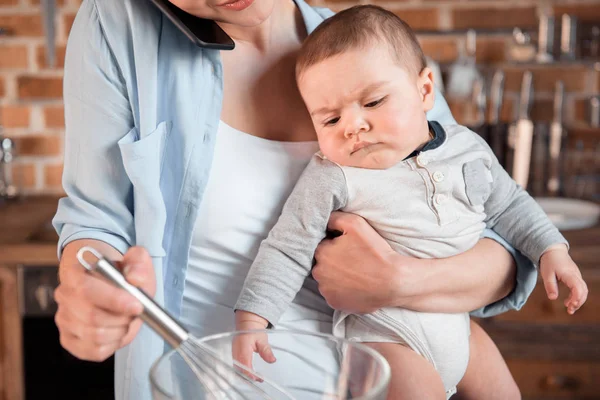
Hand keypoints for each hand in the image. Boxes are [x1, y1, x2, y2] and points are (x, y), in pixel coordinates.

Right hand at [54, 243, 155, 360]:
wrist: (114, 285)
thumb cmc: (123, 273)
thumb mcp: (136, 260)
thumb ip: (138, 263)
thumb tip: (135, 278)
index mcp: (75, 273)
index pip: (86, 290)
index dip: (114, 300)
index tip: (137, 305)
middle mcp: (65, 296)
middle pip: (92, 317)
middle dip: (122, 318)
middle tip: (134, 311)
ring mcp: (64, 320)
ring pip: (96, 336)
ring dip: (120, 331)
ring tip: (125, 319)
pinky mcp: (69, 340)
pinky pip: (95, 351)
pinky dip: (113, 344)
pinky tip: (117, 330)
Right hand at [233, 311, 274, 380]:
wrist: (247, 323)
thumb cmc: (253, 330)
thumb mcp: (262, 339)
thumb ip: (266, 351)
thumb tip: (272, 360)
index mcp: (242, 347)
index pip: (245, 364)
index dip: (250, 373)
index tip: (258, 378)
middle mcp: (236, 351)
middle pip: (239, 368)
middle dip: (248, 376)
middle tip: (259, 379)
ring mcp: (233, 352)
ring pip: (237, 368)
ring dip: (245, 374)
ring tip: (256, 377)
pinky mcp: (234, 354)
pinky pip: (236, 365)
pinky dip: (242, 370)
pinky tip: (249, 372)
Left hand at [312, 211, 409, 313]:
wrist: (393, 281)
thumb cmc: (375, 251)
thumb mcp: (355, 224)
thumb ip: (334, 218)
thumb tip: (323, 220)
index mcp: (322, 252)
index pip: (322, 245)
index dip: (336, 244)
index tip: (349, 247)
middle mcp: (319, 272)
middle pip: (322, 262)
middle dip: (333, 260)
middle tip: (353, 259)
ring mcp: (326, 290)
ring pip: (326, 279)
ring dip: (335, 275)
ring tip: (355, 272)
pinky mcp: (334, 303)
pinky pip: (333, 294)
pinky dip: (341, 290)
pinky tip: (355, 285)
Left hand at [539, 245, 587, 313]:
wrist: (553, 251)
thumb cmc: (549, 262)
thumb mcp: (546, 274)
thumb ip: (550, 286)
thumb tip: (553, 298)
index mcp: (569, 274)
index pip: (578, 287)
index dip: (577, 297)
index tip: (571, 305)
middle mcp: (576, 275)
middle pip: (583, 290)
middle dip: (578, 302)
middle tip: (570, 310)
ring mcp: (577, 276)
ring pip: (583, 290)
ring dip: (578, 300)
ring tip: (569, 309)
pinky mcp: (575, 277)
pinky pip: (579, 288)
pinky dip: (576, 296)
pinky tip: (568, 302)